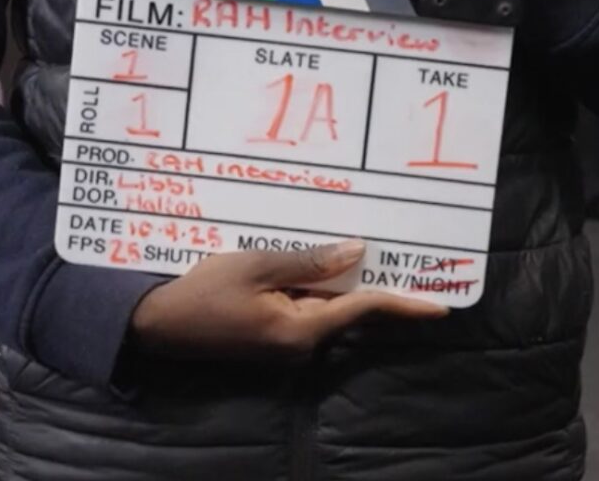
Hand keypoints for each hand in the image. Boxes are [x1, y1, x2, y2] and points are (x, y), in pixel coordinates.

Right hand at [128, 242, 445, 359]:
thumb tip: (356, 253)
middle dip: (380, 288)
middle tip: (416, 264)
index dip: (403, 303)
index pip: (363, 309)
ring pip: (329, 309)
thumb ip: (308, 262)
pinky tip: (327, 264)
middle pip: (351, 310)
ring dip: (347, 284)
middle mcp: (300, 344)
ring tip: (372, 252)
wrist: (157, 325)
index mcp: (300, 330)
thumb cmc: (203, 292)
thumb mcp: (256, 265)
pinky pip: (308, 311)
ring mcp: (286, 345)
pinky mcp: (273, 338)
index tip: (440, 305)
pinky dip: (321, 289)